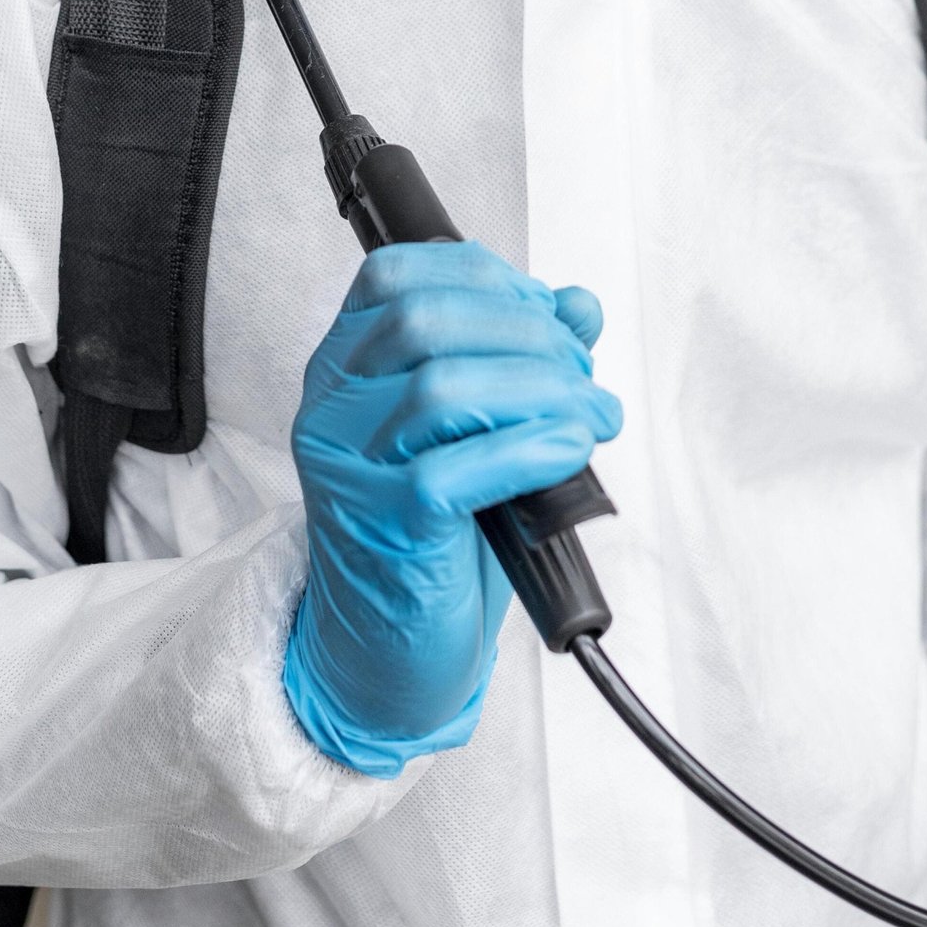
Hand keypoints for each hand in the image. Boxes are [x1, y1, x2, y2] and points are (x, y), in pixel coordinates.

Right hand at [283, 241, 620, 775]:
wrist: (387, 650)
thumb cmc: (433, 532)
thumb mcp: (474, 429)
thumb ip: (522, 358)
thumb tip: (579, 307)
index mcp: (346, 367)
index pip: (395, 277)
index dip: (482, 276)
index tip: (543, 310)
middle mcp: (333, 408)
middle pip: (425, 321)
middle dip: (525, 333)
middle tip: (582, 374)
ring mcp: (350, 469)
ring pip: (443, 389)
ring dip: (543, 391)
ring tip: (594, 416)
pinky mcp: (383, 528)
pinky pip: (455, 470)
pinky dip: (529, 449)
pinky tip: (570, 451)